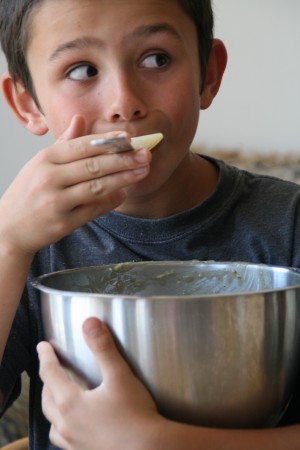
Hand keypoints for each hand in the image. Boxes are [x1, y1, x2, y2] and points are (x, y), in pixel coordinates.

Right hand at [0, 115, 150, 256]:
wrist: (9, 227)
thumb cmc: (28, 192)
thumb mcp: (40, 163)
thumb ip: (64, 143)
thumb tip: (81, 118)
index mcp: (45, 159)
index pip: (82, 146)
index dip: (108, 142)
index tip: (130, 138)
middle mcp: (50, 179)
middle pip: (94, 166)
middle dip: (123, 159)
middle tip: (145, 155)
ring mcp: (56, 202)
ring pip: (97, 187)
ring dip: (123, 179)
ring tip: (142, 171)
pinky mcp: (63, 223)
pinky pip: (93, 210)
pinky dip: (111, 202)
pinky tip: (124, 194)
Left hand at [37, 318, 162, 449]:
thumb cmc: (135, 415)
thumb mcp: (119, 375)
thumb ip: (103, 347)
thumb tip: (90, 323)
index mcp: (70, 403)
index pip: (49, 374)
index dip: (46, 356)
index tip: (43, 346)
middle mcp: (66, 424)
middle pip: (46, 397)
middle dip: (47, 379)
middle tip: (52, 366)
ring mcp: (73, 442)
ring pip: (52, 421)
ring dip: (51, 404)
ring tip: (58, 395)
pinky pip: (62, 438)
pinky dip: (61, 425)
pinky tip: (74, 423)